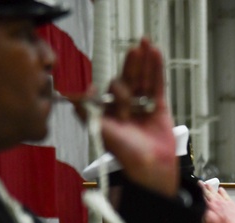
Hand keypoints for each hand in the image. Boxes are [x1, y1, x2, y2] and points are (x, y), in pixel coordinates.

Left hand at [91, 39, 179, 196]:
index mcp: (110, 112)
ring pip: (143, 79)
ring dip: (144, 62)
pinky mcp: (159, 107)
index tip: (111, 87)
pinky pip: (157, 85)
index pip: (110, 90)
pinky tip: (156, 54)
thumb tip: (75, 95)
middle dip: (131, 65)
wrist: (148, 166)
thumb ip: (86, 111)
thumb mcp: (99, 129)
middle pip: (128, 80)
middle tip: (134, 49)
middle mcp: (126, 107)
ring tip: (146, 44)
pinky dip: (157, 69)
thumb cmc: (124, 153)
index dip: (112, 87)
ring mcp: (143, 106)